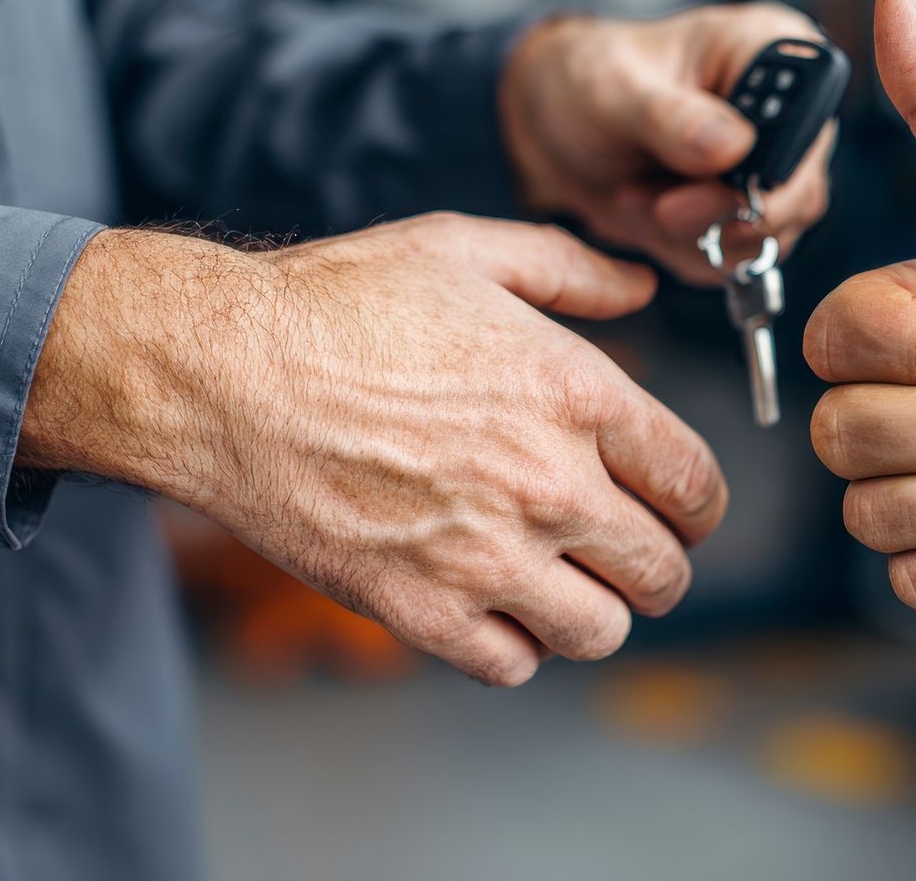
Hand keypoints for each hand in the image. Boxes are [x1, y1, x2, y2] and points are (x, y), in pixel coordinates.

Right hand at [20, 214, 725, 685]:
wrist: (217, 374)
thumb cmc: (334, 305)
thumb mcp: (464, 249)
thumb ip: (572, 271)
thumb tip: (643, 288)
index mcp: (575, 394)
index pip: (695, 484)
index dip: (698, 502)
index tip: (679, 506)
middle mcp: (548, 484)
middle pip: (664, 571)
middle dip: (657, 562)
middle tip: (627, 550)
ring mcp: (486, 558)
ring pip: (602, 632)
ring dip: (594, 610)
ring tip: (563, 581)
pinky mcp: (421, 612)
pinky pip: (514, 665)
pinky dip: (515, 644)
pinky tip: (492, 602)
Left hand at [499, 4, 835, 280]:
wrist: (555, 129)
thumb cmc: (587, 80)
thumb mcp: (613, 89)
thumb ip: (670, 117)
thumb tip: (733, 147)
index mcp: (772, 48)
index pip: (812, 116)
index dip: (773, 164)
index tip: (712, 182)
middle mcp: (788, 111)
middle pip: (799, 191)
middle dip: (721, 212)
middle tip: (660, 207)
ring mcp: (775, 168)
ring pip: (771, 235)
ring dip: (696, 235)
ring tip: (638, 197)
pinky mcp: (752, 214)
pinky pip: (739, 260)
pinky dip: (687, 252)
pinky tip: (648, 213)